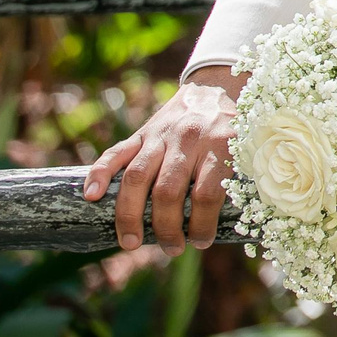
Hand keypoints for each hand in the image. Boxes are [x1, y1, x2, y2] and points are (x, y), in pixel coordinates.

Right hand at [82, 67, 240, 252]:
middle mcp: (188, 139)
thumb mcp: (244, 148)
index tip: (201, 242)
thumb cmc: (232, 129)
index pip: (206, 193)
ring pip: (138, 176)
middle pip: (168, 190)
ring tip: (130, 243)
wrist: (215, 88)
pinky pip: (116, 152)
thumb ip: (236, 179)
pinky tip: (91, 197)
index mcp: (220, 144)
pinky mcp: (141, 133)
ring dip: (130, 215)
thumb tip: (236, 226)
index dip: (202, 224)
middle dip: (166, 228)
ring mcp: (161, 135)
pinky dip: (100, 174)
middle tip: (171, 249)